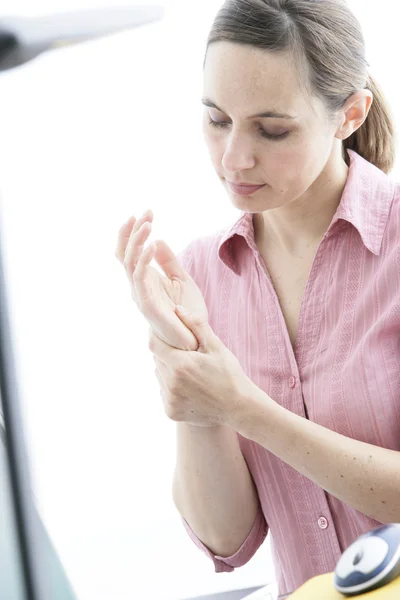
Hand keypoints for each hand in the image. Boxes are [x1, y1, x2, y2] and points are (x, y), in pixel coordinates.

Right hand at [115, 209, 207, 350]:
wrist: (195, 338)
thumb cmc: (187, 312)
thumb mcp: (181, 279)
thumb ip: (169, 262)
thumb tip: (158, 240)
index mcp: (144, 280)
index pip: (129, 252)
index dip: (131, 232)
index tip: (144, 213)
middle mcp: (138, 286)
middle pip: (125, 254)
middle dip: (132, 231)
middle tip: (146, 213)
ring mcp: (141, 295)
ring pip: (129, 262)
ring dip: (137, 241)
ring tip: (148, 224)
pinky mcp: (148, 304)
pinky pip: (140, 279)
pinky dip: (144, 260)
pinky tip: (153, 244)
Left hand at [149, 305, 252, 427]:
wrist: (238, 408)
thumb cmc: (229, 374)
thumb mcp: (216, 346)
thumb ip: (196, 326)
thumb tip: (177, 308)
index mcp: (180, 365)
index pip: (154, 343)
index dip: (157, 336)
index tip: (165, 333)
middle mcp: (171, 383)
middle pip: (157, 360)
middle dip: (166, 353)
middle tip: (184, 353)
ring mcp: (170, 399)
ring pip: (159, 375)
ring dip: (168, 370)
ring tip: (189, 371)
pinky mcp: (170, 411)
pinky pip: (164, 392)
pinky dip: (171, 387)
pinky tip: (189, 387)